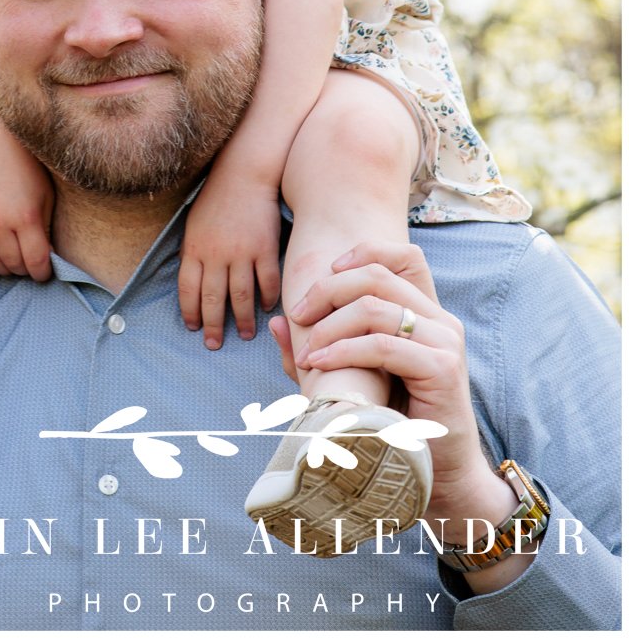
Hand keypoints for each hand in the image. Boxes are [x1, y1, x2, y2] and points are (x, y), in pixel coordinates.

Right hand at [0, 129, 53, 280]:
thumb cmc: (27, 170)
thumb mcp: (46, 198)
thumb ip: (46, 230)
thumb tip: (45, 258)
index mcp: (27, 217)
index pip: (36, 261)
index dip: (42, 273)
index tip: (43, 273)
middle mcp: (0, 221)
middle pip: (13, 264)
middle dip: (24, 271)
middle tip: (28, 268)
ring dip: (3, 267)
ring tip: (11, 263)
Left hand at [179, 168, 283, 345]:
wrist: (244, 175)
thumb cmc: (215, 200)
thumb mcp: (193, 226)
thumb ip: (193, 254)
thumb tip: (192, 282)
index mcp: (194, 249)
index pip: (188, 289)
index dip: (190, 311)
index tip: (193, 328)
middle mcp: (216, 255)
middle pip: (212, 298)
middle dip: (213, 325)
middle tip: (214, 344)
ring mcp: (242, 253)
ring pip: (241, 296)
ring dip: (242, 319)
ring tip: (245, 334)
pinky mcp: (266, 249)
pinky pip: (267, 281)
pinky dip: (267, 298)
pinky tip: (266, 309)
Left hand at [271, 241, 507, 543]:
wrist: (438, 471)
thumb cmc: (392, 421)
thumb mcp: (349, 378)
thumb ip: (317, 348)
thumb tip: (278, 323)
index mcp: (426, 314)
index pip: (405, 257)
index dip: (363, 251)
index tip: (325, 271)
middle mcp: (441, 321)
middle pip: (376, 276)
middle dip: (327, 290)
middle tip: (299, 314)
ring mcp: (445, 343)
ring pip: (376, 307)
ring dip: (330, 325)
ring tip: (308, 351)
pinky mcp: (443, 369)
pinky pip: (383, 345)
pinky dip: (344, 350)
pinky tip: (320, 362)